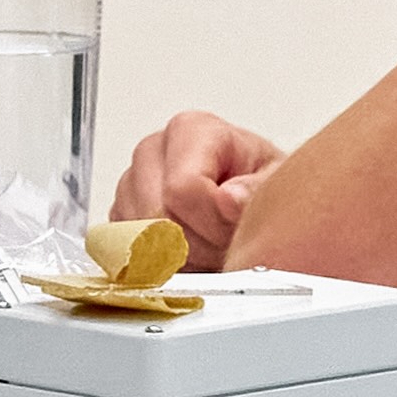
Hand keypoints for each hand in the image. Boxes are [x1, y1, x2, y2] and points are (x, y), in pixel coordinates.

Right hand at [109, 109, 283, 269]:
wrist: (248, 199)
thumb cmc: (259, 185)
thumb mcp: (277, 182)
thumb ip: (258, 191)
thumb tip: (230, 200)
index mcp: (190, 130)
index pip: (183, 189)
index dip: (213, 222)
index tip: (237, 229)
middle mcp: (152, 151)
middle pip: (158, 216)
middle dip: (198, 245)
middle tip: (226, 245)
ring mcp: (130, 185)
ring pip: (139, 239)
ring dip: (180, 258)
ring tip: (211, 248)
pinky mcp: (119, 218)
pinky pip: (127, 253)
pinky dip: (160, 265)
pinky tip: (188, 254)